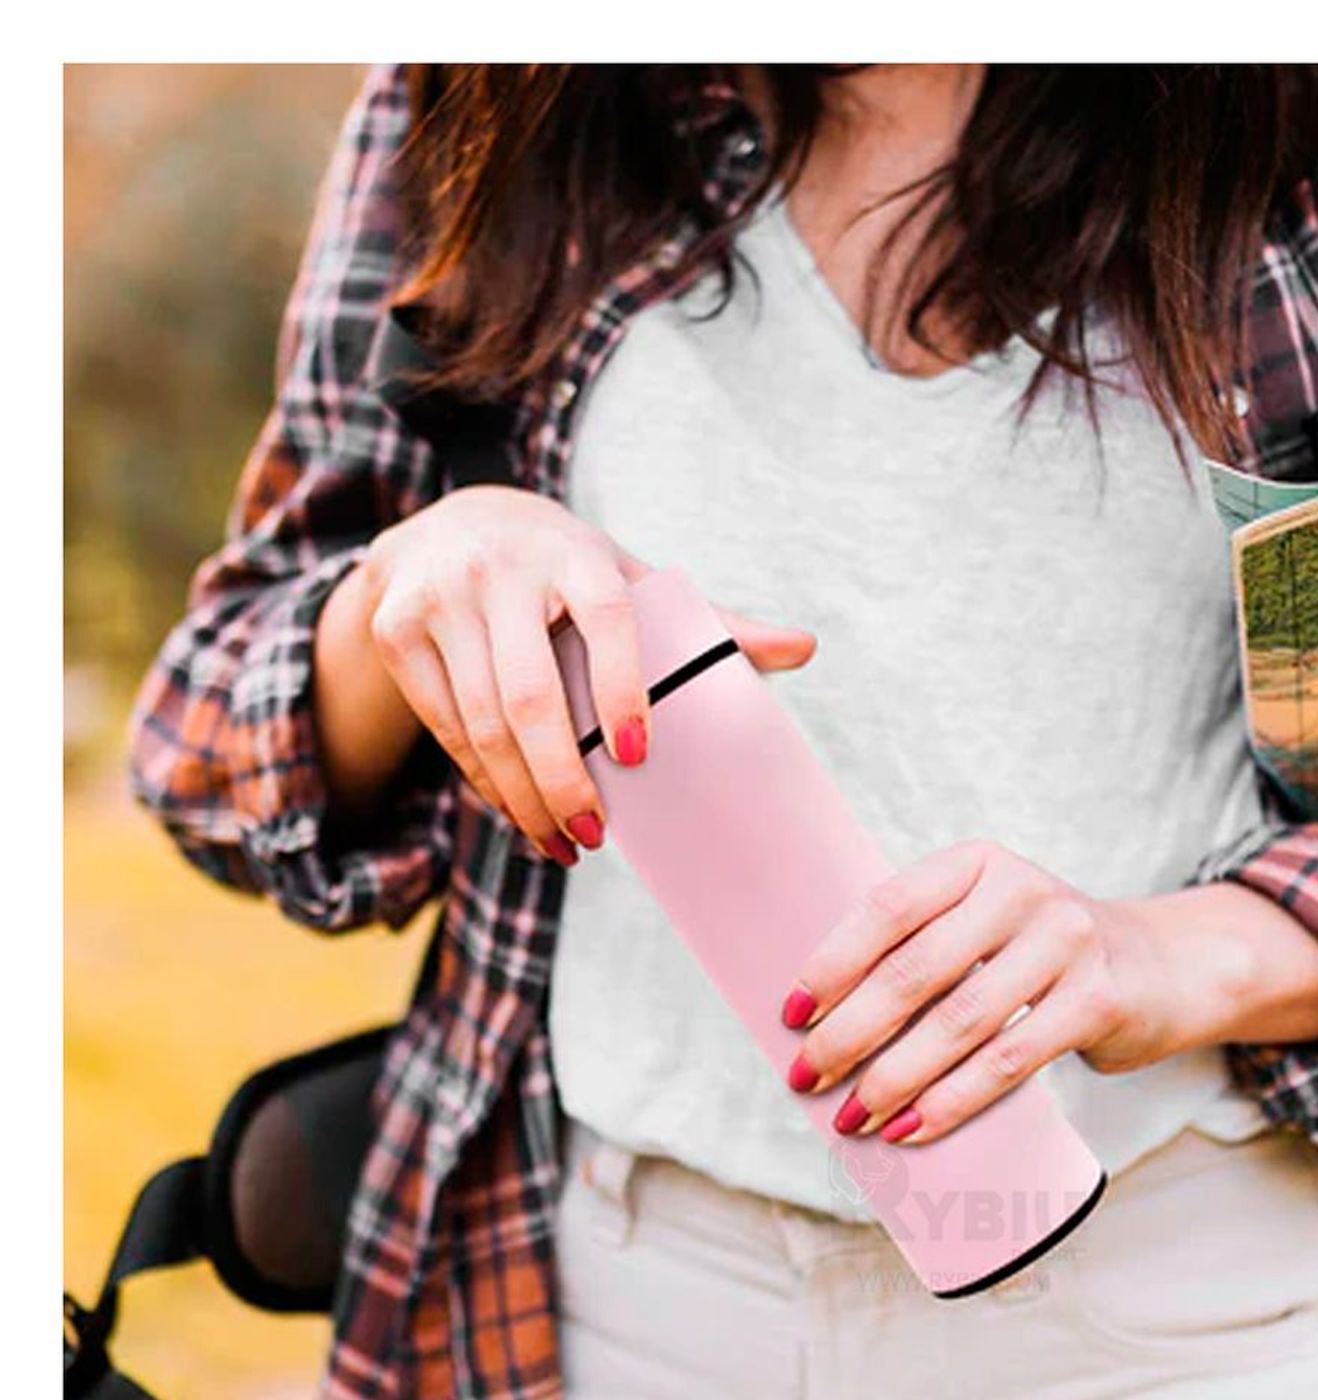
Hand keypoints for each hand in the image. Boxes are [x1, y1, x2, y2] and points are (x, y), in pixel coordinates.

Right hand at [319, 485, 815, 861]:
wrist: (444, 523)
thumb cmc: (559, 565)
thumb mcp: (623, 575)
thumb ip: (707, 618)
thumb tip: (804, 649)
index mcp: (575, 552)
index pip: (606, 620)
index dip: (621, 688)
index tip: (637, 756)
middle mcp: (500, 569)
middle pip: (529, 696)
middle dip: (562, 779)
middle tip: (597, 836)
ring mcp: (440, 599)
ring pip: (481, 722)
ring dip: (522, 796)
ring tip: (561, 843)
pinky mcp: (398, 633)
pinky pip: (444, 726)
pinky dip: (483, 780)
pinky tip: (516, 815)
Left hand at [779, 839, 1317, 1144]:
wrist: (1163, 965)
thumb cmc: (1037, 952)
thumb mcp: (984, 921)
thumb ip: (920, 948)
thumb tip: (817, 1019)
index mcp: (976, 864)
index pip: (888, 908)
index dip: (833, 962)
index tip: (791, 1014)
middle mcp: (1022, 890)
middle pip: (915, 971)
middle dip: (850, 1034)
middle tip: (807, 1079)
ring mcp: (1066, 942)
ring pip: (958, 1024)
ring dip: (894, 1079)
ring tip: (851, 1117)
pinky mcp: (1097, 1000)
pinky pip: (1008, 1061)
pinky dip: (951, 1101)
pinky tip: (911, 1127)